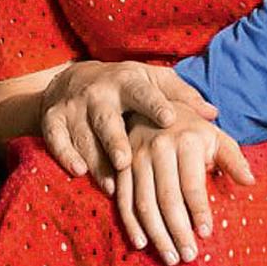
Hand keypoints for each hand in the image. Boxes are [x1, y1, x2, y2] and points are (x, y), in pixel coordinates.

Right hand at [41, 60, 218, 191]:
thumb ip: (183, 96)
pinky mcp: (53, 120)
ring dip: (96, 161)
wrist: (74, 78)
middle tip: (126, 161)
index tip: (170, 117)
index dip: (155, 104)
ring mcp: (73, 106)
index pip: (144, 93)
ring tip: (112, 187)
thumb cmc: (128, 86)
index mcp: (128, 82)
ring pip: (83, 136)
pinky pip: (56, 140)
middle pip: (107, 118)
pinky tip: (79, 173)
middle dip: (115, 140)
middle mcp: (99, 93)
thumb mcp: (154, 80)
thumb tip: (213, 114)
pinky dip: (66, 155)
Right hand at [113, 106, 253, 265]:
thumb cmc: (192, 128)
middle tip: (188, 256)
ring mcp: (135, 157)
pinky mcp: (120, 165)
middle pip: (167, 199)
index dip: (199, 211)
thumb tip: (250, 181)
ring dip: (157, 234)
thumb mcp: (216, 136)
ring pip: (144, 203)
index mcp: (185, 141)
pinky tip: (141, 243)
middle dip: (178, 231)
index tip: (206, 234)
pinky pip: (123, 199)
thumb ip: (233, 159)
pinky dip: (131, 223)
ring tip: (171, 257)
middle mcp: (158, 148)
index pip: (192, 184)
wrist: (153, 104)